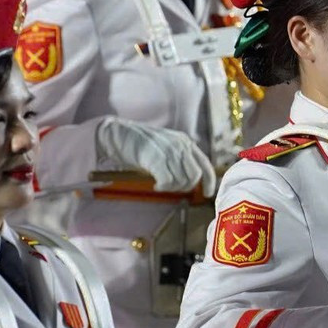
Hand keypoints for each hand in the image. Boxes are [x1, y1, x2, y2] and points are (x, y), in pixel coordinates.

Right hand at [94, 117, 215, 194]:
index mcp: (185, 141)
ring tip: (160, 184)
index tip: (207, 194)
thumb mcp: (164, 146)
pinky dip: (163, 187)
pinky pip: (168, 182)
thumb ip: (178, 158)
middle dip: (185, 187)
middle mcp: (180, 145)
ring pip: (182, 180)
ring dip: (172, 188)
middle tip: (170, 188)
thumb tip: (189, 180)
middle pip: (195, 176)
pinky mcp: (157, 159)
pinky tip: (156, 185)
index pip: (205, 164)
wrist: (117, 134)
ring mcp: (169, 151)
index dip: (210, 182)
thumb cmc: (138, 143)